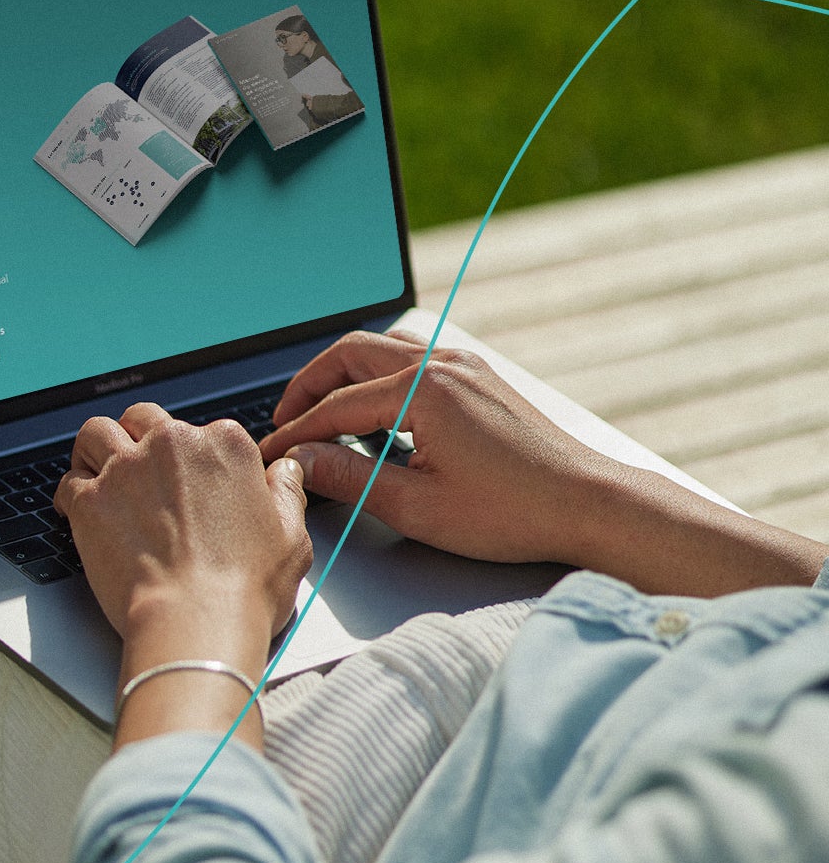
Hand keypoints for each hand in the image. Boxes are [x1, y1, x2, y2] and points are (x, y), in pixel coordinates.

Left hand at [60, 403, 312, 638]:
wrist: (196, 619)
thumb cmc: (245, 586)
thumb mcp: (291, 536)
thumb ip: (286, 493)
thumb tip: (284, 472)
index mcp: (224, 445)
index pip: (201, 430)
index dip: (192, 455)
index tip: (189, 478)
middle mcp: (172, 444)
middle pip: (142, 418)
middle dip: (137, 437)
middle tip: (137, 467)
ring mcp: (126, 469)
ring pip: (95, 433)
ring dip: (94, 450)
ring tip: (97, 471)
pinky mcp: (90, 499)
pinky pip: (67, 481)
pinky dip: (70, 494)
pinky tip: (79, 510)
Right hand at [262, 329, 827, 594]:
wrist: (591, 506)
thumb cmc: (516, 513)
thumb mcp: (419, 507)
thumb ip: (349, 480)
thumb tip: (302, 463)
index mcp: (424, 391)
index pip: (336, 406)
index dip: (295, 433)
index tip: (271, 454)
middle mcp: (445, 366)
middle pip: (351, 354)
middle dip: (309, 386)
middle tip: (285, 422)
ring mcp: (467, 368)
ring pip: (383, 349)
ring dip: (343, 374)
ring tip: (322, 411)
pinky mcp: (482, 380)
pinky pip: (414, 359)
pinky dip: (379, 376)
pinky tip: (375, 410)